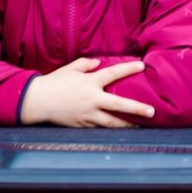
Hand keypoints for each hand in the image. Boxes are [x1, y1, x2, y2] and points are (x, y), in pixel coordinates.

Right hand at [20, 58, 154, 127]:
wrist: (39, 100)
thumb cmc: (54, 82)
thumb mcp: (69, 68)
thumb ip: (85, 64)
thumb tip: (98, 62)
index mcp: (90, 82)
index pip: (113, 73)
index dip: (128, 69)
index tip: (142, 66)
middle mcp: (92, 99)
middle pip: (120, 105)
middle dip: (137, 108)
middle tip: (152, 112)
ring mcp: (89, 114)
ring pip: (113, 122)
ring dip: (128, 124)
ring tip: (139, 126)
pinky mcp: (83, 124)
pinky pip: (99, 127)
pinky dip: (109, 128)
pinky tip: (118, 130)